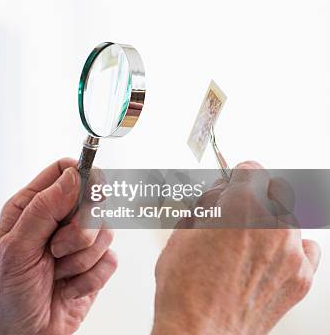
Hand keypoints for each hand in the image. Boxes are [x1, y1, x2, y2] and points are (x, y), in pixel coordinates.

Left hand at [0, 158, 116, 334]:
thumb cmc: (10, 293)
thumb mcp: (17, 248)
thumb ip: (43, 209)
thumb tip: (73, 175)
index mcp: (31, 206)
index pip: (64, 171)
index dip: (81, 179)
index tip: (86, 196)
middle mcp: (56, 219)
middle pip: (93, 197)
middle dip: (79, 229)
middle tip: (57, 248)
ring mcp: (78, 242)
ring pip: (105, 230)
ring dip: (80, 259)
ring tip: (57, 272)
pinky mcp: (94, 265)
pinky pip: (110, 259)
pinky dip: (89, 279)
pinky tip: (68, 288)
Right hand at [152, 161, 320, 334]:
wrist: (199, 330)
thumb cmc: (185, 287)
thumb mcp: (182, 231)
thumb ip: (208, 205)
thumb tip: (218, 195)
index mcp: (242, 205)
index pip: (251, 170)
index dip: (235, 177)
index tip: (232, 184)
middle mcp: (274, 224)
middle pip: (275, 191)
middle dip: (254, 197)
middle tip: (234, 214)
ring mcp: (291, 252)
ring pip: (288, 219)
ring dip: (270, 223)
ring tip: (244, 245)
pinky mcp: (301, 278)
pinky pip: (306, 248)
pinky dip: (290, 249)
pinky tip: (267, 257)